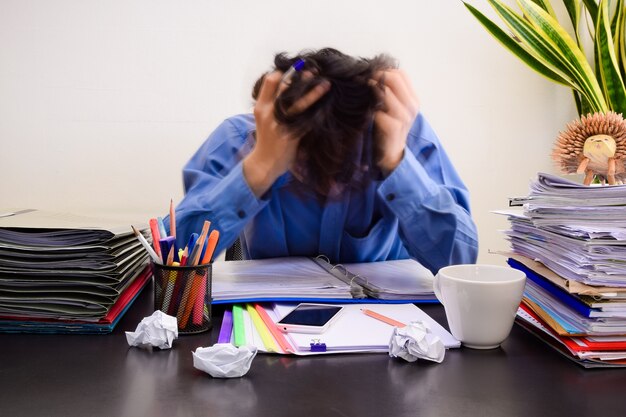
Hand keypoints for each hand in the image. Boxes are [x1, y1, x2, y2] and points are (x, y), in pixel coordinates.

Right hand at [243, 71, 329, 196]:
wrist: (263, 163)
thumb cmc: (266, 139)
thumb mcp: (263, 118)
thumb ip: (271, 103)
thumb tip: (285, 85)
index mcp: (261, 106)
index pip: (270, 81)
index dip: (284, 72)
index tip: (298, 67)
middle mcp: (269, 113)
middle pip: (285, 89)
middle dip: (301, 77)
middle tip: (314, 71)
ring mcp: (280, 125)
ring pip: (298, 104)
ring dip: (313, 93)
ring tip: (326, 84)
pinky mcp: (291, 136)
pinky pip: (307, 122)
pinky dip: (318, 114)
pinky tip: (327, 107)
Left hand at [370, 69, 419, 175]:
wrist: (391, 155)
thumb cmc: (387, 129)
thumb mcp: (391, 108)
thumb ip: (388, 92)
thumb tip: (370, 73)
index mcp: (412, 99)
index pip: (400, 73)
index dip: (383, 70)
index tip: (368, 74)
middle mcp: (412, 106)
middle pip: (393, 78)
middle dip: (375, 76)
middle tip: (360, 80)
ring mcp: (404, 117)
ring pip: (385, 92)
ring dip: (369, 90)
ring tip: (357, 92)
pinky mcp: (394, 128)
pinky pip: (379, 111)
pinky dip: (368, 108)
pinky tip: (361, 110)